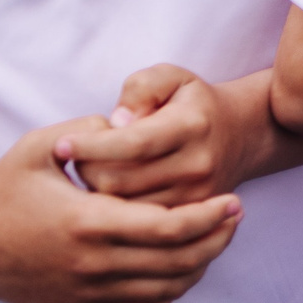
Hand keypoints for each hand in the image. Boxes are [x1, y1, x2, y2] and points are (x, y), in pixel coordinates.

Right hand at [0, 121, 242, 302]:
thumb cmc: (4, 187)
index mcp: (88, 221)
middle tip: (236, 216)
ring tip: (214, 239)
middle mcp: (92, 263)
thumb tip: (129, 122)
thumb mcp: (41, 146)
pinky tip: (178, 270)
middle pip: (178, 261)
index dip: (210, 216)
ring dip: (200, 267)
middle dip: (218, 238)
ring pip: (166, 291)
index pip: (169, 227)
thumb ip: (89, 128)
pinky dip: (170, 296)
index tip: (233, 201)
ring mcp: (87, 292)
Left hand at [61, 65, 252, 206]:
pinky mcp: (191, 217)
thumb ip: (142, 88)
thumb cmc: (192, 104)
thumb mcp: (172, 78)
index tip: (60, 145)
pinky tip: (110, 194)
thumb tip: (118, 122)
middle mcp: (197, 163)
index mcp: (191, 125)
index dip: (92, 145)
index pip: (133, 142)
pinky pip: (139, 224)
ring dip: (98, 193)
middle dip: (88, 170)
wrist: (242, 135)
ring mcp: (196, 195)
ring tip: (96, 173)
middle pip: (120, 180)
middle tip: (81, 159)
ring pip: (125, 207)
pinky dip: (117, 211)